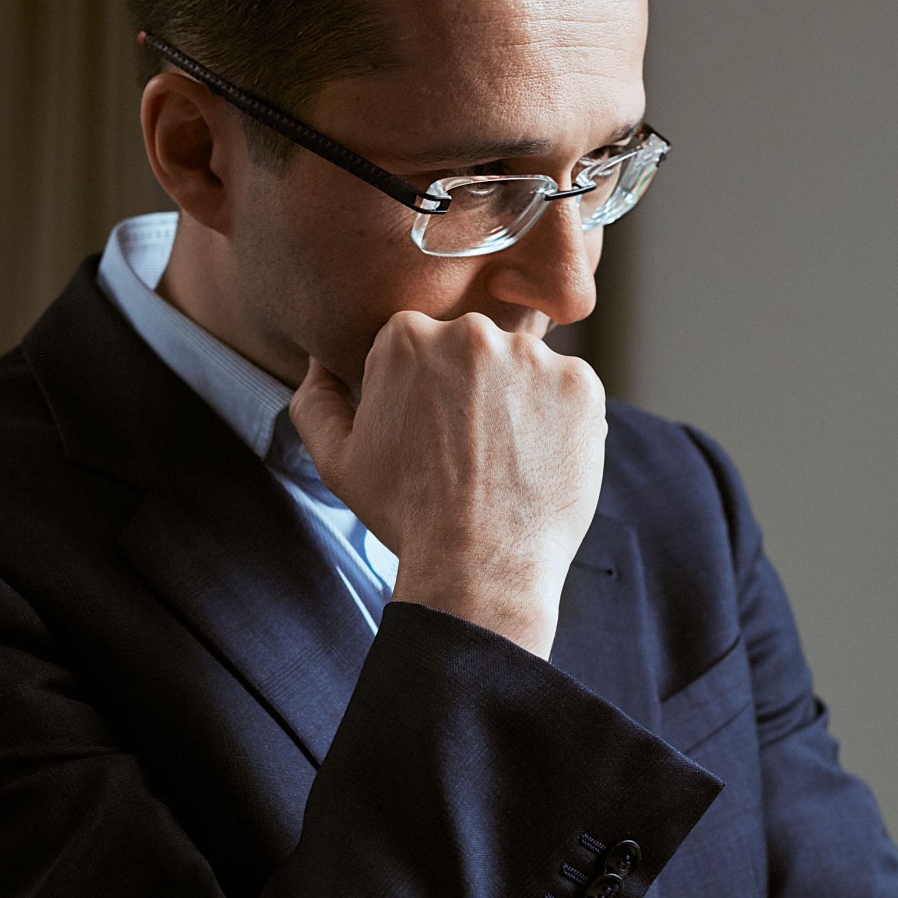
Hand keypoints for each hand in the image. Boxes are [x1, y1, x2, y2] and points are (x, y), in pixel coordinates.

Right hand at [290, 311, 605, 657]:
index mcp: (406, 336)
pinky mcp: (580, 384)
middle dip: (473, 390)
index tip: (432, 435)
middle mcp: (470, 331)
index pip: (422, 345)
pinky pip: (569, 390)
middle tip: (470, 451)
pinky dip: (559, 420)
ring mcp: (531, 355)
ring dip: (518, 402)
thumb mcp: (338, 462)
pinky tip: (537, 462)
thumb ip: (316, 401)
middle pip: (474, 350)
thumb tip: (319, 362)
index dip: (427, 393)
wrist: (478, 566)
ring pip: (524, 368)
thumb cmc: (404, 515)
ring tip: (505, 461)